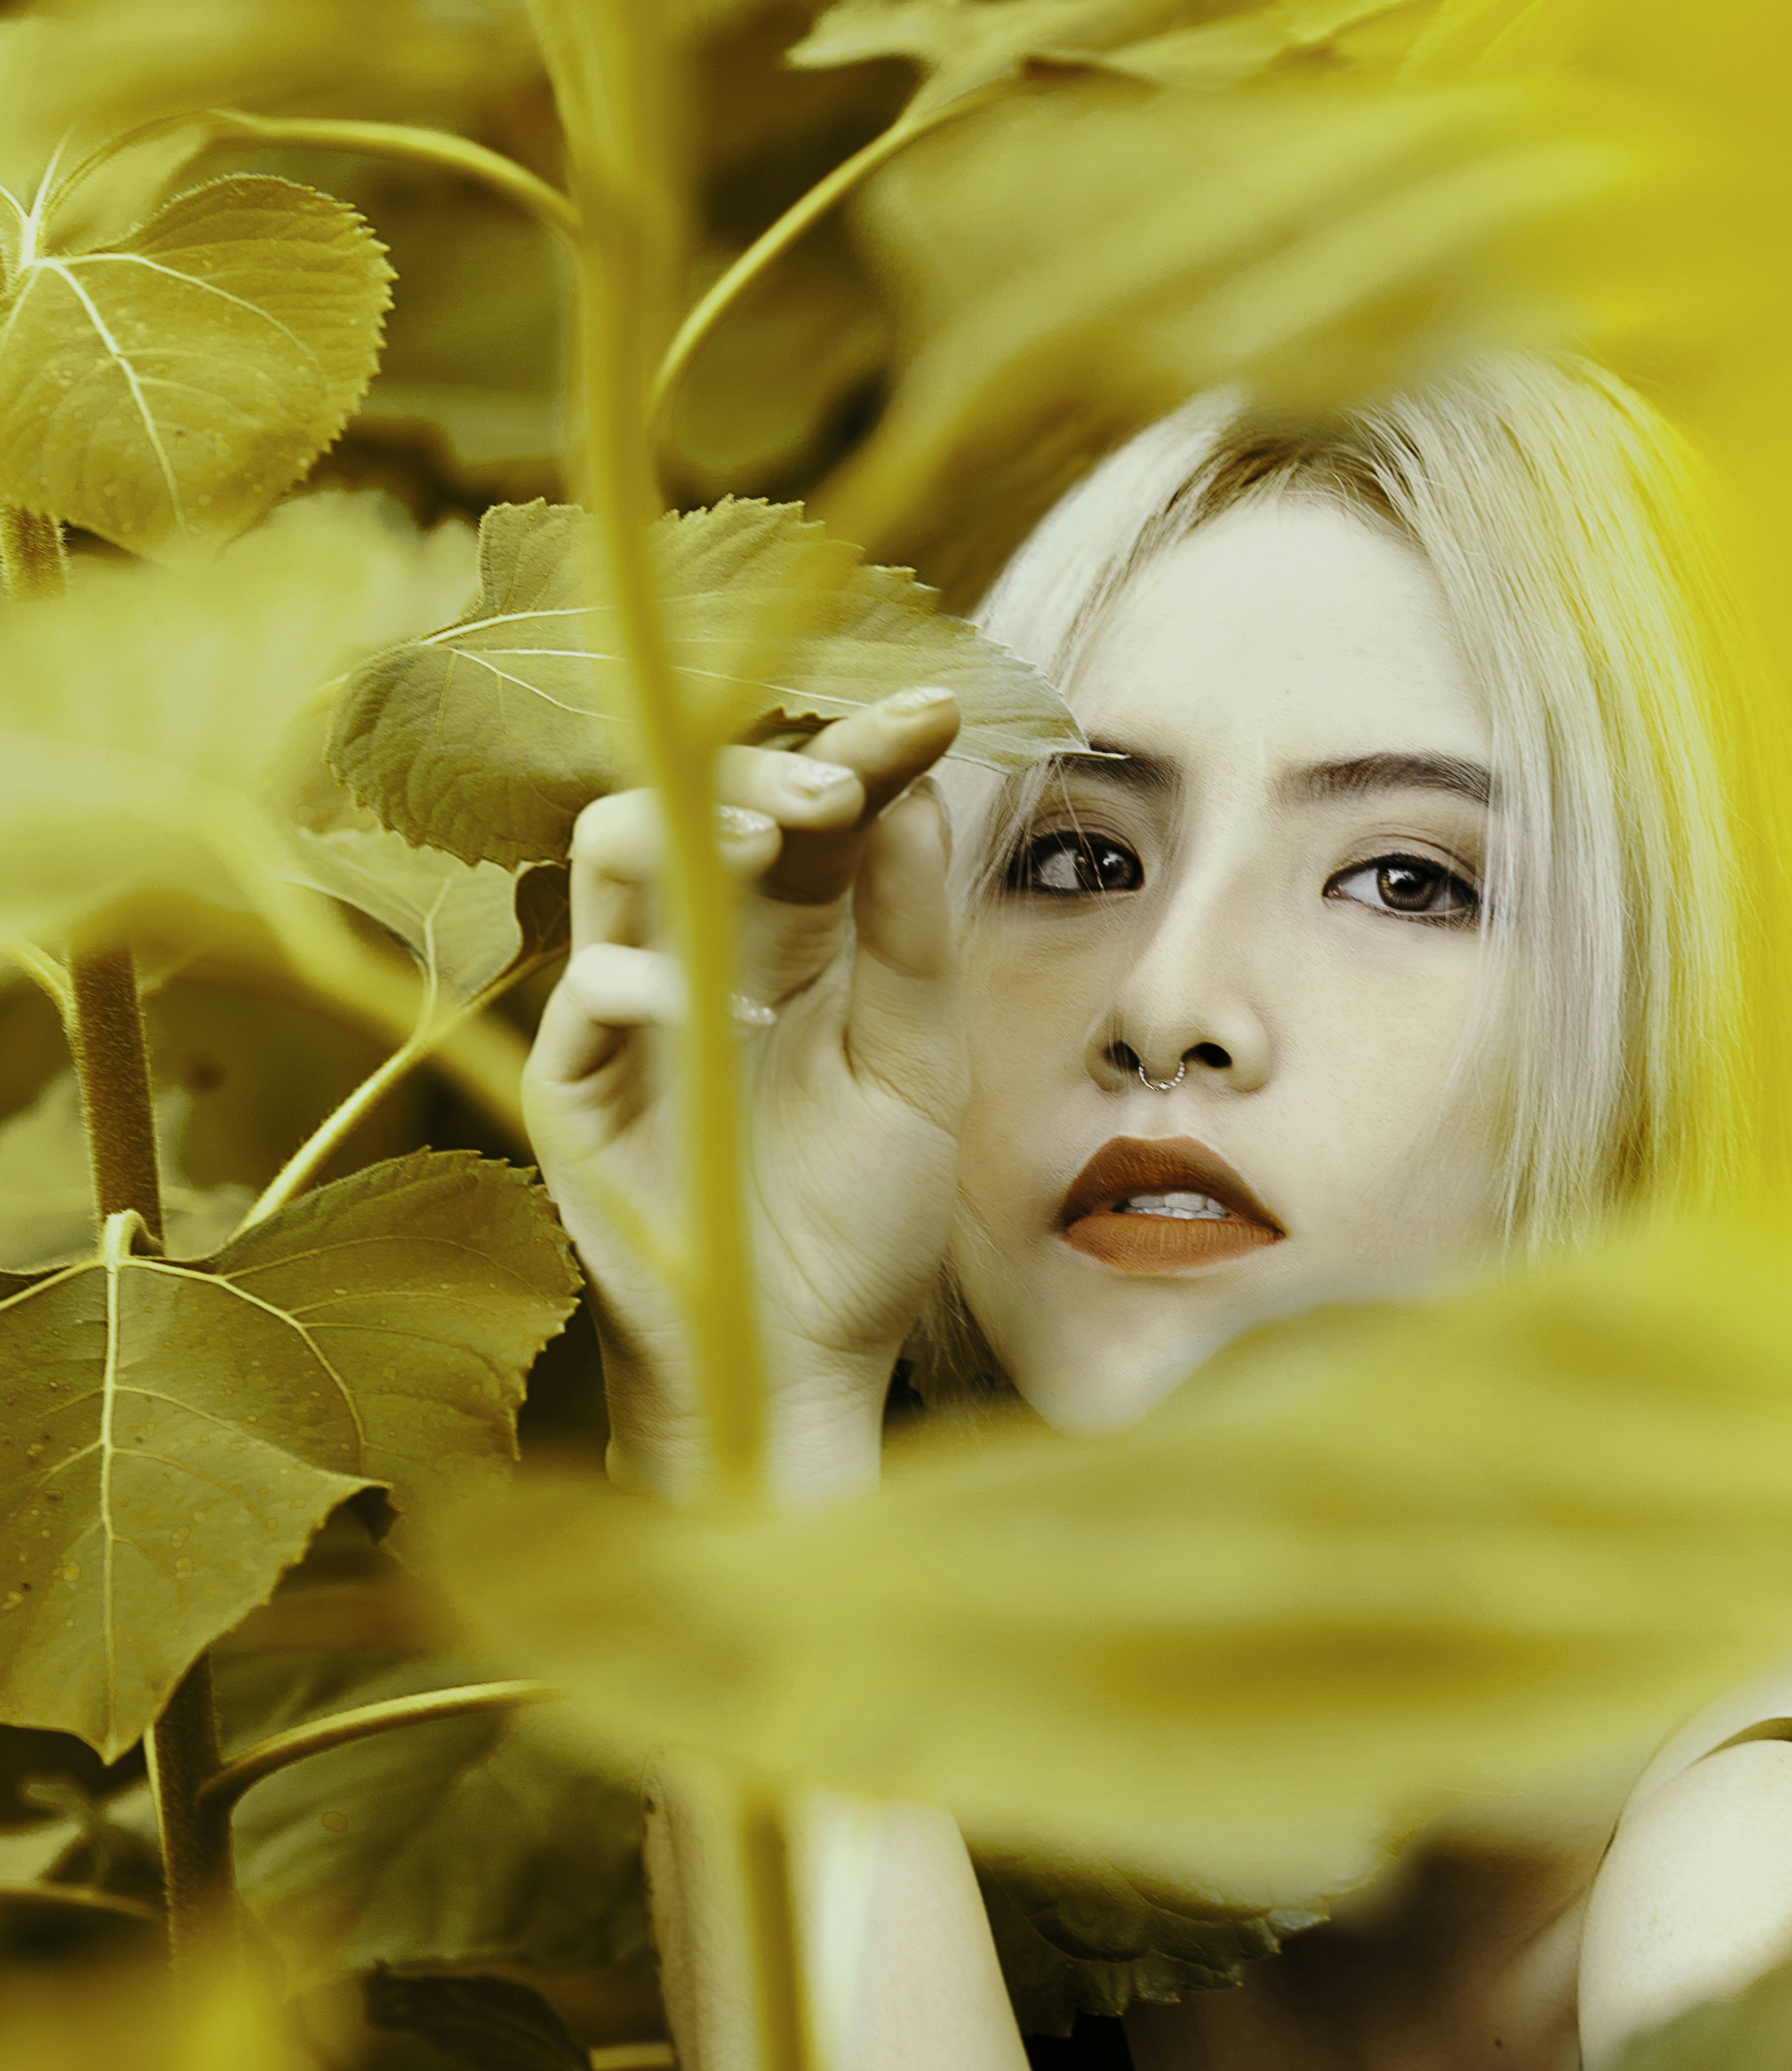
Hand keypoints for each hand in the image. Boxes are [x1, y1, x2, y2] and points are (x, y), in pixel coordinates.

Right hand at [523, 686, 965, 1501]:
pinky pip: (579, 1002)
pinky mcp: (576, 1088)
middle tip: (838, 782)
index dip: (867, 748)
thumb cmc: (860, 1226)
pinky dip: (626, 982)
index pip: (819, 810)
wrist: (797, 1361)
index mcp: (797, 941)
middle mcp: (706, 952)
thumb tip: (916, 795)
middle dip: (772, 766)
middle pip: (707, 800)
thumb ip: (910, 941)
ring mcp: (632, 1012)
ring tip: (758, 836)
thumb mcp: (917, 1075)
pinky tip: (687, 998)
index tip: (936, 709)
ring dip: (680, 828)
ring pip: (616, 856)